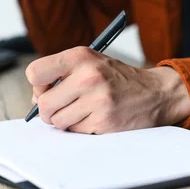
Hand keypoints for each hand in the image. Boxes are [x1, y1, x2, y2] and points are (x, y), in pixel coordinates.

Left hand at [25, 47, 189, 133]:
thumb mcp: (90, 63)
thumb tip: (34, 99)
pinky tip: (96, 117)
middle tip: (61, 106)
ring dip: (66, 120)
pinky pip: (76, 132)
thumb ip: (60, 74)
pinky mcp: (104, 122)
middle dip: (48, 110)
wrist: (155, 93)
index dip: (38, 85)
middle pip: (44, 104)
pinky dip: (82, 128)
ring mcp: (97, 100)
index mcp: (80, 56)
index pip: (35, 72)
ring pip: (58, 121)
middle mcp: (88, 76)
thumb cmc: (116, 78)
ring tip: (83, 110)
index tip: (47, 88)